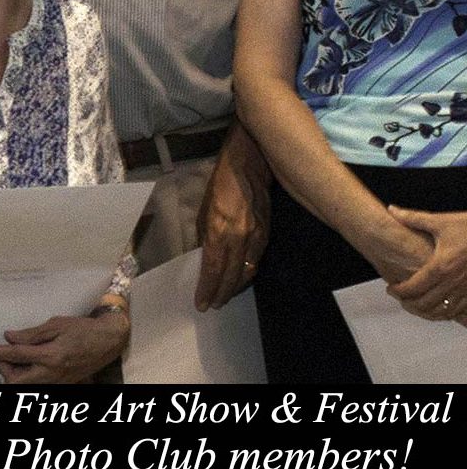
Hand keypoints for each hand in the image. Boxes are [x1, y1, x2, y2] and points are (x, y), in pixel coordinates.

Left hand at [0, 310, 128, 383]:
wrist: (107, 342)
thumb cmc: (83, 328)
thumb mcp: (57, 324)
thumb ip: (32, 334)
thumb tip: (9, 337)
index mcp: (49, 356)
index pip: (14, 356)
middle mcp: (51, 374)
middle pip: (15, 381)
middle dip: (3, 369)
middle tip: (3, 352)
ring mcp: (56, 382)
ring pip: (25, 386)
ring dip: (14, 373)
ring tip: (16, 355)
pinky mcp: (60, 384)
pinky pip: (36, 384)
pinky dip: (27, 375)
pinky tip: (29, 362)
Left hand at [195, 123, 270, 310]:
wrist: (251, 163)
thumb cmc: (221, 181)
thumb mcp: (204, 207)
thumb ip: (204, 234)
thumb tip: (204, 256)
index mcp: (219, 228)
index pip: (213, 267)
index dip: (207, 288)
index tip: (201, 303)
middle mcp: (239, 236)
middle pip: (230, 275)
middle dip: (221, 293)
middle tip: (212, 305)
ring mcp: (256, 235)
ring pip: (246, 272)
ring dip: (235, 288)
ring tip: (224, 297)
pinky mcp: (267, 233)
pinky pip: (257, 261)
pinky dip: (247, 274)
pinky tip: (240, 280)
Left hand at [386, 207, 466, 320]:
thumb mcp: (440, 221)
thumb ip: (413, 218)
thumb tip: (391, 209)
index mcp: (441, 266)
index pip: (414, 286)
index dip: (399, 291)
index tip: (390, 289)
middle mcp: (454, 282)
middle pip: (425, 303)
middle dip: (409, 304)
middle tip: (400, 298)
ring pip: (442, 311)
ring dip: (426, 312)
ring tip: (415, 304)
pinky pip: (459, 311)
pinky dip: (445, 312)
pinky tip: (437, 307)